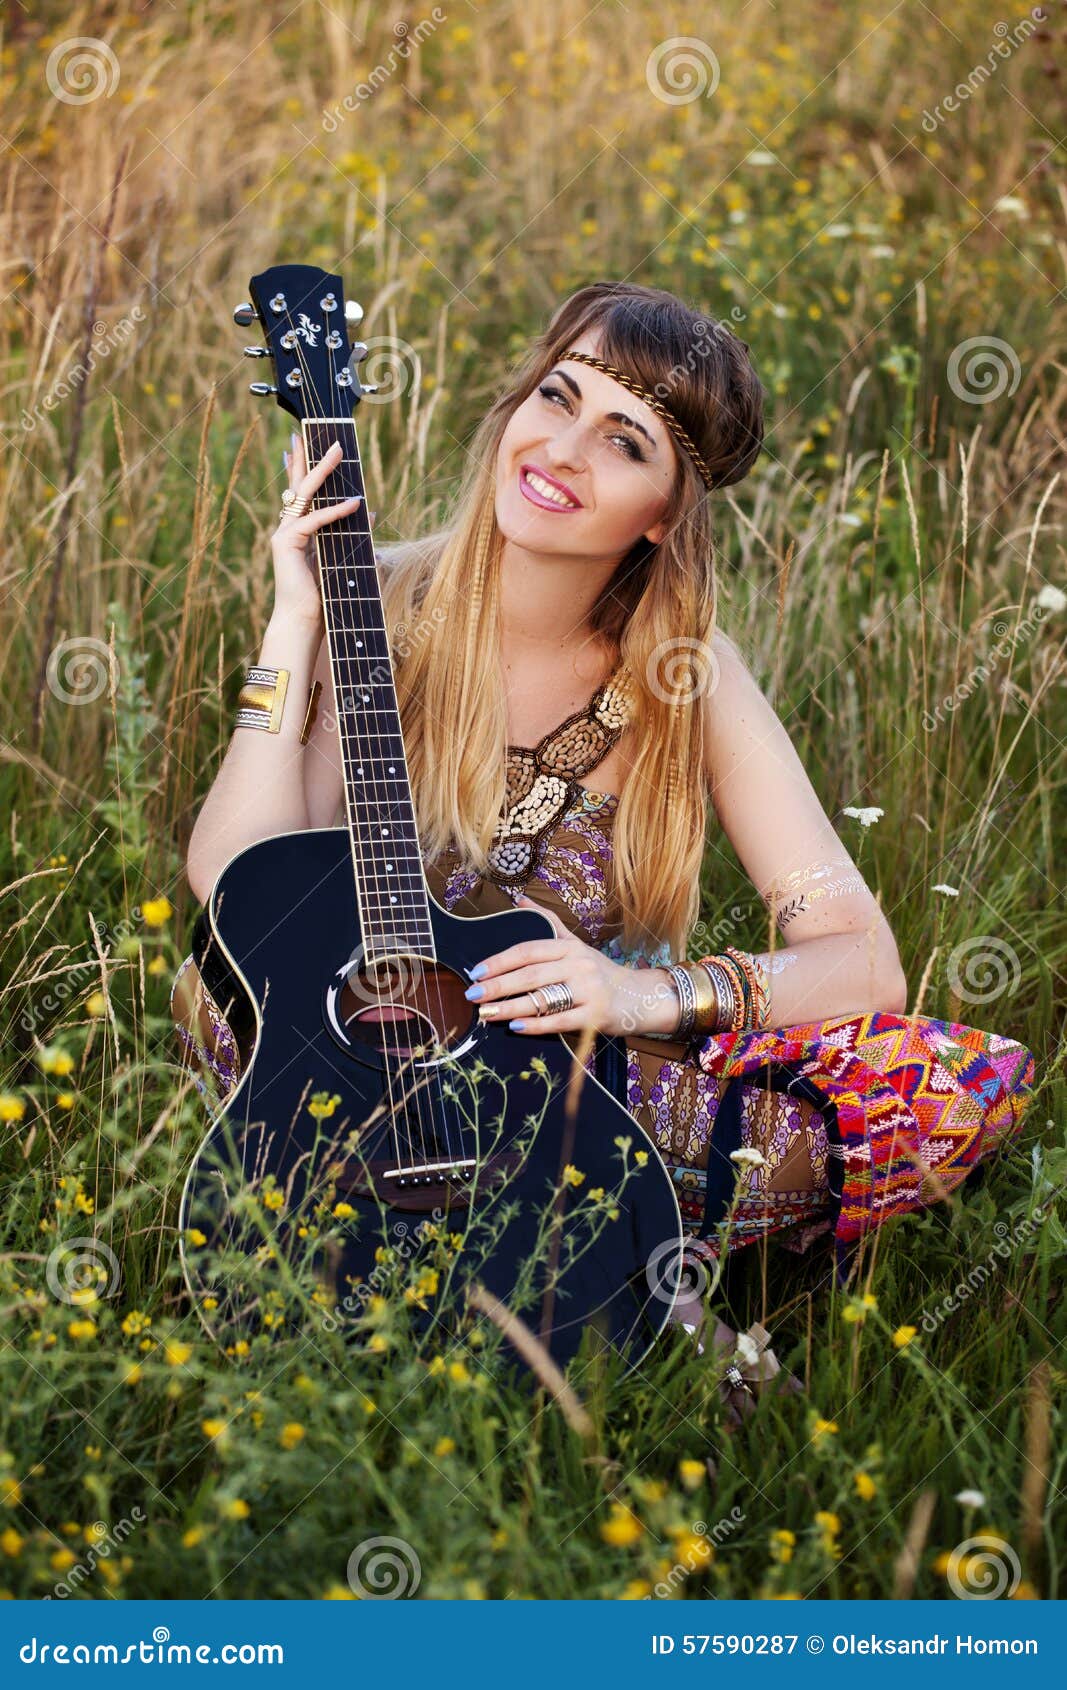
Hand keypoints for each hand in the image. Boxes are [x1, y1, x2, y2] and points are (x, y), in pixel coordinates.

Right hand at [272, 435, 374, 627]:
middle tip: (325, 437)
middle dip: (309, 458)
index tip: (301, 444)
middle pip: (297, 485)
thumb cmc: (324, 597)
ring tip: (338, 452)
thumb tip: (370, 512)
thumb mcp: (344, 559)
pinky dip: (336, 512)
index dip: (300, 468)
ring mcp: (283, 534)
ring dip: (322, 471)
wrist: (304, 622)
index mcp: (296, 532)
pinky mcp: (286, 543)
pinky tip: (354, 504)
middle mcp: (286, 529)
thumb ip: (353, 535)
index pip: (298, 494)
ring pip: (303, 494)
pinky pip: (314, 521)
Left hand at [463, 892, 680, 1038]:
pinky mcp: (596, 1016)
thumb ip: (548, 922)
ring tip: (486, 1013)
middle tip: (473, 995)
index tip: (477, 971)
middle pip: (531, 974)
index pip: (528, 950)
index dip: (500, 960)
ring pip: (543, 999)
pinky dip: (537, 1025)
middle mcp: (579, 965)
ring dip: (511, 1007)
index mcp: (569, 947)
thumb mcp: (575, 943)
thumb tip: (519, 900)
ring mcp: (589, 990)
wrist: (637, 997)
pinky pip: (561, 1020)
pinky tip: (515, 1027)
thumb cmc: (598, 971)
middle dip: (498, 986)